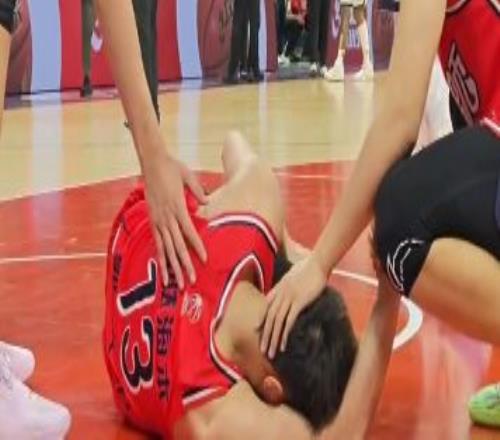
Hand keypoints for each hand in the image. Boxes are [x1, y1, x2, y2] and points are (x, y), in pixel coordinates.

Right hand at [143, 150, 207, 288]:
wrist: (151, 161)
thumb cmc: (172, 167)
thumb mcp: (189, 176)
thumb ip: (198, 190)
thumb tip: (207, 202)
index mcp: (177, 206)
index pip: (188, 231)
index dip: (196, 246)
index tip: (204, 259)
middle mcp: (166, 216)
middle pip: (177, 245)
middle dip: (184, 264)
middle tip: (191, 281)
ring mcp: (157, 219)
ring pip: (165, 248)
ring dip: (171, 266)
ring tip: (177, 283)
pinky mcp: (152, 220)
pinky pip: (157, 242)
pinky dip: (161, 257)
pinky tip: (163, 269)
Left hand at [260, 253, 326, 357]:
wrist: (316, 262)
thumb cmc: (308, 267)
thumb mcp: (293, 274)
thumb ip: (289, 282)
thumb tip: (292, 285)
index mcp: (279, 288)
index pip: (267, 306)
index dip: (261, 319)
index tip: (257, 330)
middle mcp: (280, 294)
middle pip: (269, 318)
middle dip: (265, 335)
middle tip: (262, 350)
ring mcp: (288, 298)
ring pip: (276, 322)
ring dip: (272, 339)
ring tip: (271, 353)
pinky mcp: (299, 302)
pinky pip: (289, 320)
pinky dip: (284, 333)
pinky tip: (283, 344)